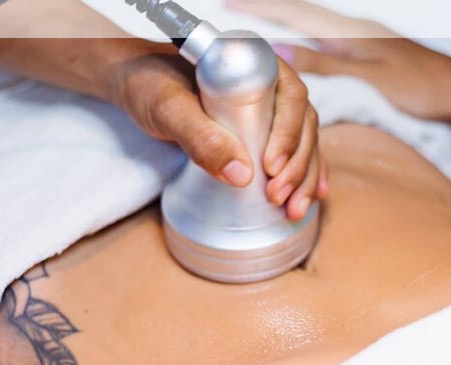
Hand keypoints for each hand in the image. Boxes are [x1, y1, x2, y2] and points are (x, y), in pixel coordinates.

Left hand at [105, 40, 327, 219]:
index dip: (289, 134)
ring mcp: (268, 110)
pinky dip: (305, 177)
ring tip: (294, 211)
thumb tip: (242, 176)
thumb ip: (200, 137)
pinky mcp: (260, 132)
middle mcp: (270, 87)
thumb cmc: (149, 84)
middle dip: (298, 166)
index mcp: (256, 66)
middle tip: (278, 197)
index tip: (271, 166)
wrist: (136, 86)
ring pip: (303, 143)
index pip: (291, 97)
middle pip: (303, 125)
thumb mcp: (168, 109)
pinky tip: (314, 197)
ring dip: (304, 179)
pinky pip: (292, 153)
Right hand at [228, 0, 450, 127]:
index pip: (297, 13)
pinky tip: (301, 50)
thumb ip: (328, 65)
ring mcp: (364, 43)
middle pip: (302, 14)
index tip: (229, 3)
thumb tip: (283, 53)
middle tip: (231, 6)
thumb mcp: (371, 79)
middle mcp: (356, 32)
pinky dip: (305, 43)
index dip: (261, 8)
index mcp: (353, 32)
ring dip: (284, 23)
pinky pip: (327, 45)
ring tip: (255, 23)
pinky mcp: (371, 58)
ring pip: (313, 28)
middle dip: (267, 10)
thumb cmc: (425, 89)